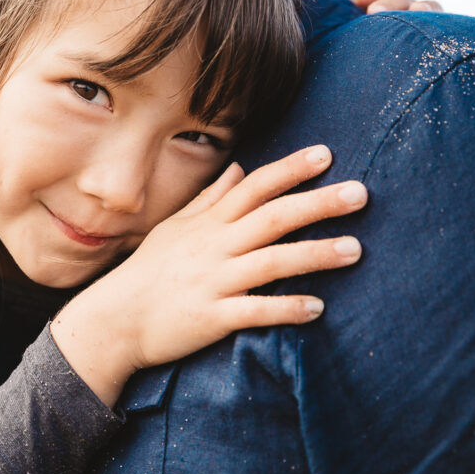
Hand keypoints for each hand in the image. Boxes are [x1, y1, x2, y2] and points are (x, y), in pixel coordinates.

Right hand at [51, 145, 366, 406]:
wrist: (113, 319)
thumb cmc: (147, 272)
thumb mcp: (174, 228)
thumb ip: (208, 199)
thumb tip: (239, 170)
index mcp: (207, 224)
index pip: (254, 188)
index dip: (290, 170)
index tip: (326, 154)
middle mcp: (213, 247)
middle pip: (271, 218)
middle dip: (317, 203)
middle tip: (361, 193)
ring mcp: (212, 281)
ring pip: (270, 263)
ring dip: (314, 255)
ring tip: (356, 249)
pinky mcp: (211, 317)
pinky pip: (254, 312)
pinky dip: (284, 309)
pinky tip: (317, 308)